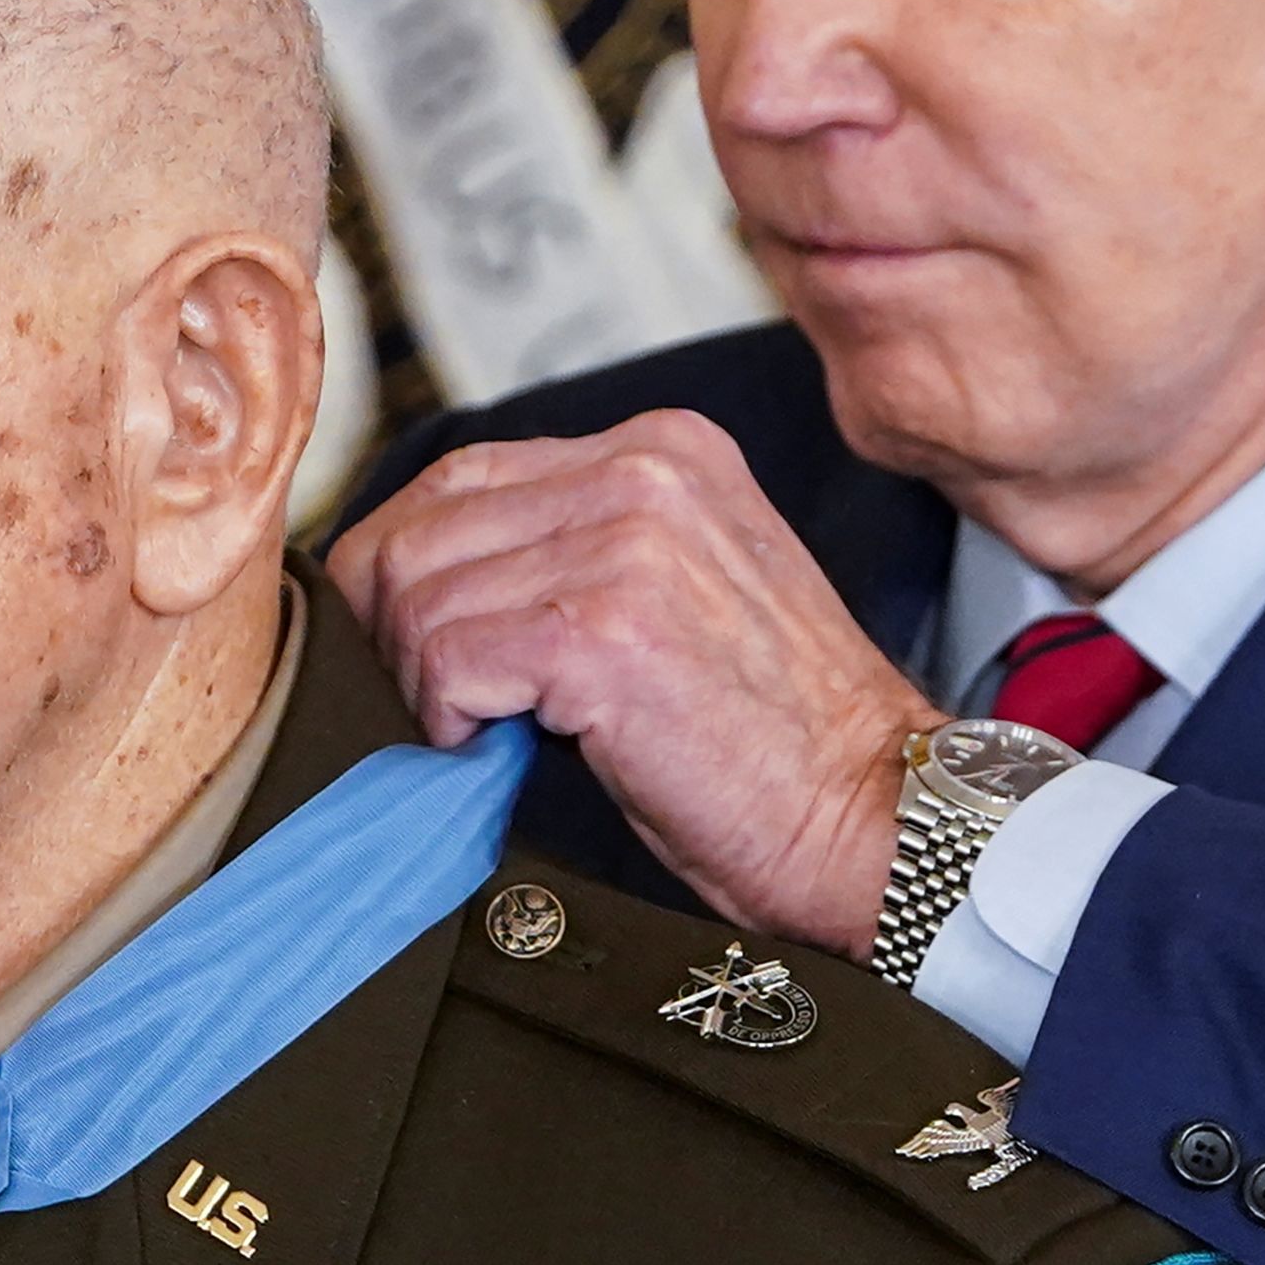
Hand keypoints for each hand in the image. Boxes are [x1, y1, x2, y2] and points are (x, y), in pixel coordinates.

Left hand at [328, 409, 950, 958]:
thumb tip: (420, 581)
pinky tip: (493, 749)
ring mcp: (625, 545)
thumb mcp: (676, 593)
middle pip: (420, 527)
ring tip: (478, 732)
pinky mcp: (601, 630)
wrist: (873, 815)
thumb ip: (571, 553)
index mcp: (662, 449)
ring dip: (424, 682)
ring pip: (421, 597)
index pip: (459, 475)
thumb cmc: (774, 738)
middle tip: (426, 702)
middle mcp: (642, 472)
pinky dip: (446, 717)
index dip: (405, 567)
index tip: (409, 645)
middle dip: (391, 626)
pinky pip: (446, 657)